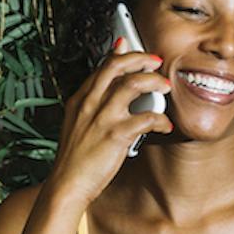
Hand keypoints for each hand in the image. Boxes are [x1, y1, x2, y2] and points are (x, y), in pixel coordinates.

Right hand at [46, 40, 172, 205]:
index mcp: (80, 100)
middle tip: (156, 62)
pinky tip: (164, 125)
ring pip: (133, 84)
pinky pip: (146, 117)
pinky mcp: (116, 135)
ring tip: (165, 87)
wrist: (67, 184)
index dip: (122, 54)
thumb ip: (92, 104)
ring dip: (155, 82)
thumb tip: (112, 93)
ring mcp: (102, 118)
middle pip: (116, 66)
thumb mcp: (77, 124)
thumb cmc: (75, 159)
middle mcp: (89, 104)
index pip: (102, 66)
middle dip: (140, 58)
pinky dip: (161, 119)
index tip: (134, 49)